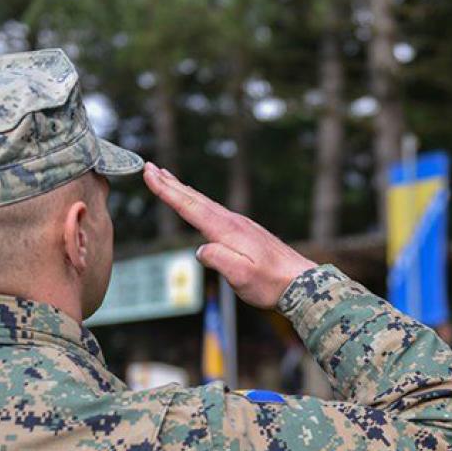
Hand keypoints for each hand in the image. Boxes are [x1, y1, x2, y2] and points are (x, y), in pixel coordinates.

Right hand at [144, 163, 315, 308]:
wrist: (302, 283)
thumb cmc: (271, 283)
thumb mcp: (242, 277)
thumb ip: (219, 260)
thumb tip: (200, 249)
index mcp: (227, 231)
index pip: (191, 207)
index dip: (167, 191)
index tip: (149, 173)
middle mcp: (233, 222)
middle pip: (196, 199)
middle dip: (171, 183)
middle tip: (150, 167)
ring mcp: (241, 225)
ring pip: (206, 203)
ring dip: (184, 190)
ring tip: (167, 179)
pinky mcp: (246, 232)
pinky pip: (215, 211)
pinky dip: (200, 202)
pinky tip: (199, 204)